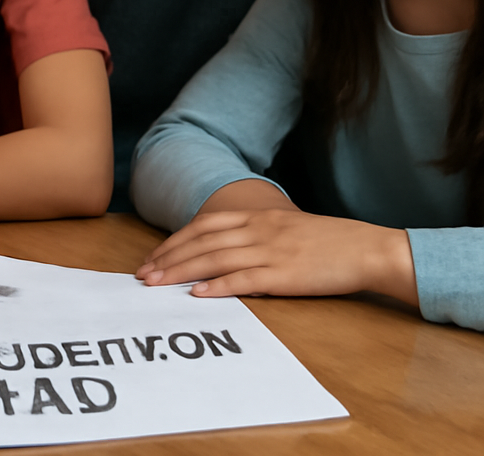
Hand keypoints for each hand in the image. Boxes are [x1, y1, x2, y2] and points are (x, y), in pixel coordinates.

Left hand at [136, 208, 417, 305]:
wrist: (365, 248)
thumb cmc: (326, 242)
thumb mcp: (284, 227)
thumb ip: (255, 233)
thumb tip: (226, 250)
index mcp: (256, 216)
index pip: (203, 226)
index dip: (174, 241)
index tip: (152, 257)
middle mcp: (257, 229)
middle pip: (201, 242)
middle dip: (168, 258)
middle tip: (142, 275)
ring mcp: (270, 251)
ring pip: (214, 259)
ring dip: (181, 271)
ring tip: (157, 284)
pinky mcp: (284, 274)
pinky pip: (244, 279)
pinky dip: (217, 286)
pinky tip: (196, 294)